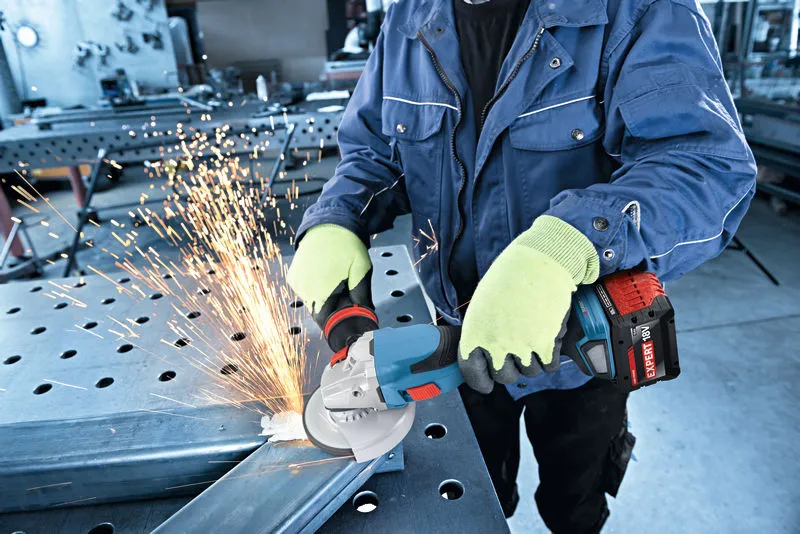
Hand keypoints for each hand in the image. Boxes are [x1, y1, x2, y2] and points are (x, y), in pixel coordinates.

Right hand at [287, 224, 372, 321]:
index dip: (337, 320)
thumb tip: (365, 314)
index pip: (325, 319)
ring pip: (312, 301)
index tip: (347, 315)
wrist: (329, 222)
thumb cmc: (347, 244)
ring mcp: (297, 282)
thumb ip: (362, 295)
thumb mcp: (362, 270)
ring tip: (335, 279)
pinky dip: (314, 288)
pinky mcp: (293, 275)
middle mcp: (305, 288)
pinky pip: (305, 290)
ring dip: (323, 297)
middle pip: (319, 310)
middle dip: (332, 307)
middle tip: (345, 291)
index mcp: (321, 290)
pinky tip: (324, 275)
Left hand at [458, 216, 599, 393]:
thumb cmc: (510, 278)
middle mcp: (495, 343)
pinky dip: (550, 357)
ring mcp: (521, 346)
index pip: (471, 371)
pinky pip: (549, 366)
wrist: (540, 262)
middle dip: (512, 368)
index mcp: (474, 332)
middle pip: (505, 377)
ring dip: (533, 360)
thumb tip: (485, 355)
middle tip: (517, 351)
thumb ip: (482, 332)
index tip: (487, 384)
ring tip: (534, 334)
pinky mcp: (546, 344)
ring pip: (529, 373)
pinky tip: (549, 338)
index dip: (480, 381)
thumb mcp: (483, 304)